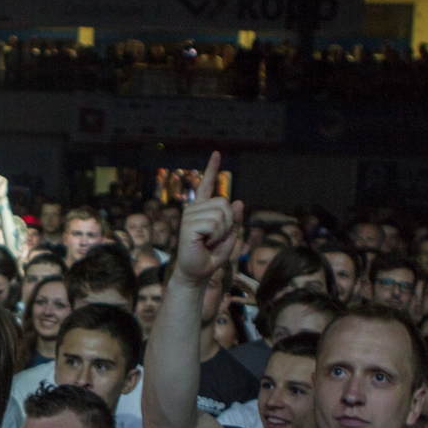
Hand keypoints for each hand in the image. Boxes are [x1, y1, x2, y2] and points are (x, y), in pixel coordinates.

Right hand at [173, 152, 242, 287]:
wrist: (196, 274)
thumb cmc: (210, 257)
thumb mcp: (229, 238)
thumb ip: (234, 221)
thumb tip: (238, 202)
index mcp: (202, 210)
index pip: (207, 185)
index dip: (212, 169)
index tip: (217, 154)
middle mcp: (193, 209)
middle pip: (225, 204)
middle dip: (228, 223)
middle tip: (214, 238)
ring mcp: (189, 216)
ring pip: (222, 214)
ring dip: (222, 231)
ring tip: (208, 241)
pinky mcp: (188, 225)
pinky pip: (214, 223)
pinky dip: (216, 235)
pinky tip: (204, 242)